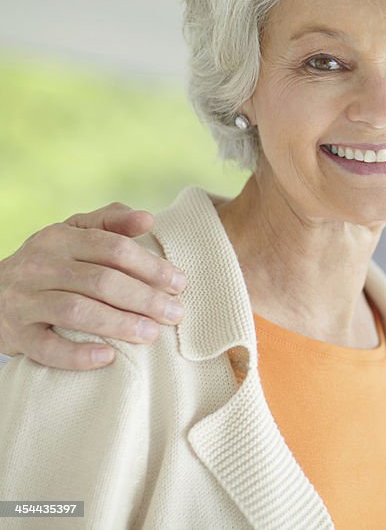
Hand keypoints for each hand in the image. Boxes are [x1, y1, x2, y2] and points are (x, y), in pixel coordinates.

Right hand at [0, 203, 186, 369]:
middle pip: (101, 281)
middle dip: (144, 298)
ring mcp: (25, 301)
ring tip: (151, 334)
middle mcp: (40, 266)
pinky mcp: (17, 335)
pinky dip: (78, 355)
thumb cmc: (51, 263)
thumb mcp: (74, 234)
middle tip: (175, 313)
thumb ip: (111, 222)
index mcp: (60, 238)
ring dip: (119, 324)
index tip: (179, 283)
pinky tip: (109, 357)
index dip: (150, 266)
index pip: (113, 248)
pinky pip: (47, 348)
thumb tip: (148, 218)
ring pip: (76, 311)